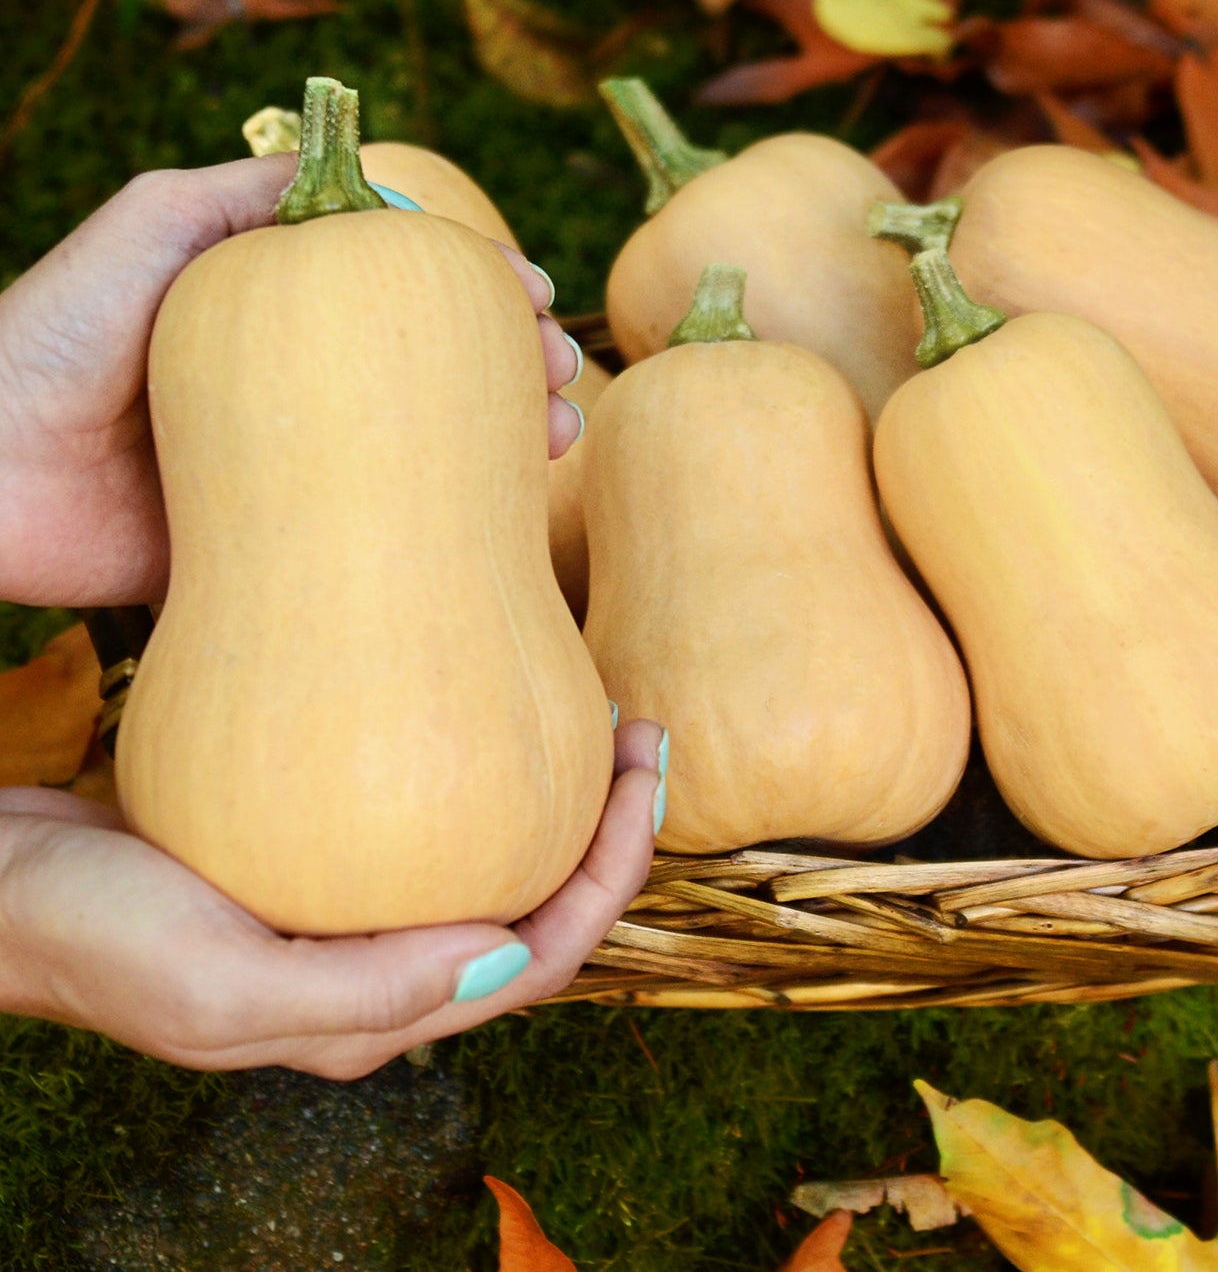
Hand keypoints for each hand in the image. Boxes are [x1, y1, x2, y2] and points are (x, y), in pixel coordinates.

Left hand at [0, 157, 582, 607]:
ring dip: (503, 443)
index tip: (535, 298)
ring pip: (423, 457)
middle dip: (513, 370)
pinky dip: (441, 528)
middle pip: (433, 376)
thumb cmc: (59, 327)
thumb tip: (364, 173)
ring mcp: (290, 471)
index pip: (403, 296)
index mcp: (275, 319)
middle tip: (562, 374)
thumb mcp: (158, 222)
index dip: (477, 292)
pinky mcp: (271, 547)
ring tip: (556, 435)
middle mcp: (296, 393)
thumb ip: (255, 194)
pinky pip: (373, 536)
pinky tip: (496, 514)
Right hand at [0, 719, 662, 1078]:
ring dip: (565, 802)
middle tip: (644, 734)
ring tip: (601, 720)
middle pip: (541, 908)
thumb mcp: (218, 984)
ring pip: (500, 861)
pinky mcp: (333, 857)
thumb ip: (364, 993)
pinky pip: (441, 820)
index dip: (611, 878)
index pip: (540, 958)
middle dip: (611, 832)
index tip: (642, 779)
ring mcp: (362, 914)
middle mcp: (387, 971)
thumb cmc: (96, 935)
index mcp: (379, 1015)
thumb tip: (506, 952)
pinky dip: (495, 775)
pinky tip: (503, 711)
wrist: (5, 882)